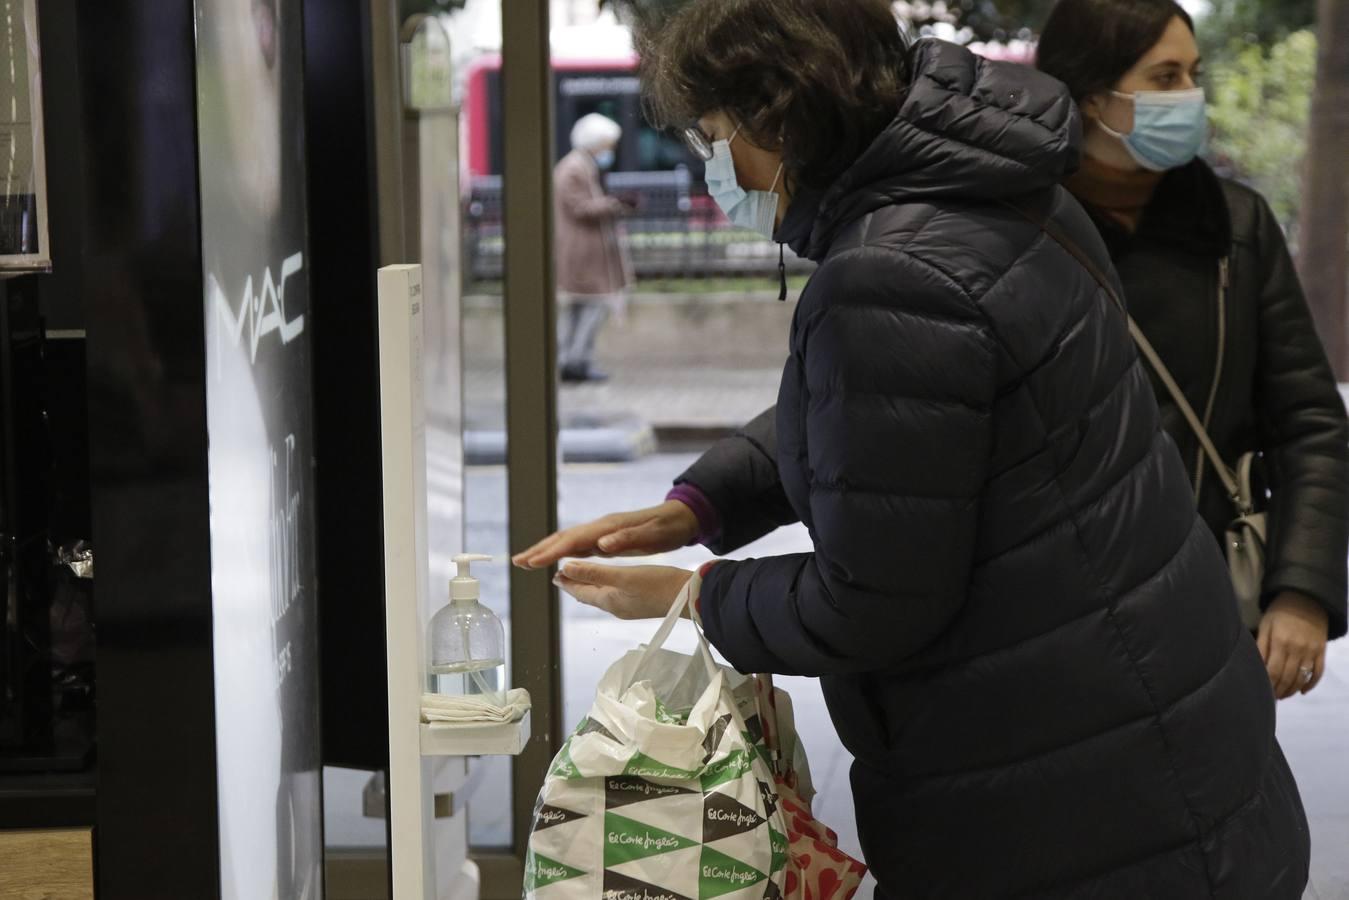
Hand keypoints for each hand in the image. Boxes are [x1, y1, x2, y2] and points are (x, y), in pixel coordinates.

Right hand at [513, 501, 698, 569]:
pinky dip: (564, 553)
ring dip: (548, 551)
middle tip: (517, 562)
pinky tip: (557, 561)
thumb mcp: (653, 535)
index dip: (551, 552)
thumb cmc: (668, 527)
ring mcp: (603, 532)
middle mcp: (601, 527)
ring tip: (528, 562)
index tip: (532, 563)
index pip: (572, 541)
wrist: (682, 516)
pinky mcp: (608, 538)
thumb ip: (627, 539)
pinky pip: (580, 546)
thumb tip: (601, 545)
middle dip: (540, 550)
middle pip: (564, 538)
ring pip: (569, 542)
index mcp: (608, 527)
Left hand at [554, 563, 693, 619]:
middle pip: (589, 595)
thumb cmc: (658, 585)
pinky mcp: (641, 603)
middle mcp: (616, 606)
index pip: (580, 591)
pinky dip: (605, 587)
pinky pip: (615, 595)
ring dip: (590, 586)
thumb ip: (593, 572)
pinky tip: (612, 584)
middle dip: (575, 584)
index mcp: (609, 600)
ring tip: (582, 579)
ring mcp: (629, 606)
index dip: (567, 582)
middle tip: (563, 576)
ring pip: (602, 596)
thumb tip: (565, 568)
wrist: (689, 597)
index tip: (555, 574)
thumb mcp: (623, 575)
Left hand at [1258, 591, 1328, 698]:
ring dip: (1292, 690)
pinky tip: (1302, 691)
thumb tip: (1255, 666)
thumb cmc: (1279, 612)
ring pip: (1302, 678)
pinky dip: (1311, 684)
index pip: (1272, 671)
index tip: (1262, 691)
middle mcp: (1297, 649)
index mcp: (1280, 643)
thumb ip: (1261, 646)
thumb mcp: (1265, 625)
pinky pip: (1318, 672)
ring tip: (1283, 695)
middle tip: (1271, 697)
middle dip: (1278, 690)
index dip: (1267, 684)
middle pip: (1287, 678)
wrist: (1306, 598)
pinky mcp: (1322, 651)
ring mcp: (1312, 651)